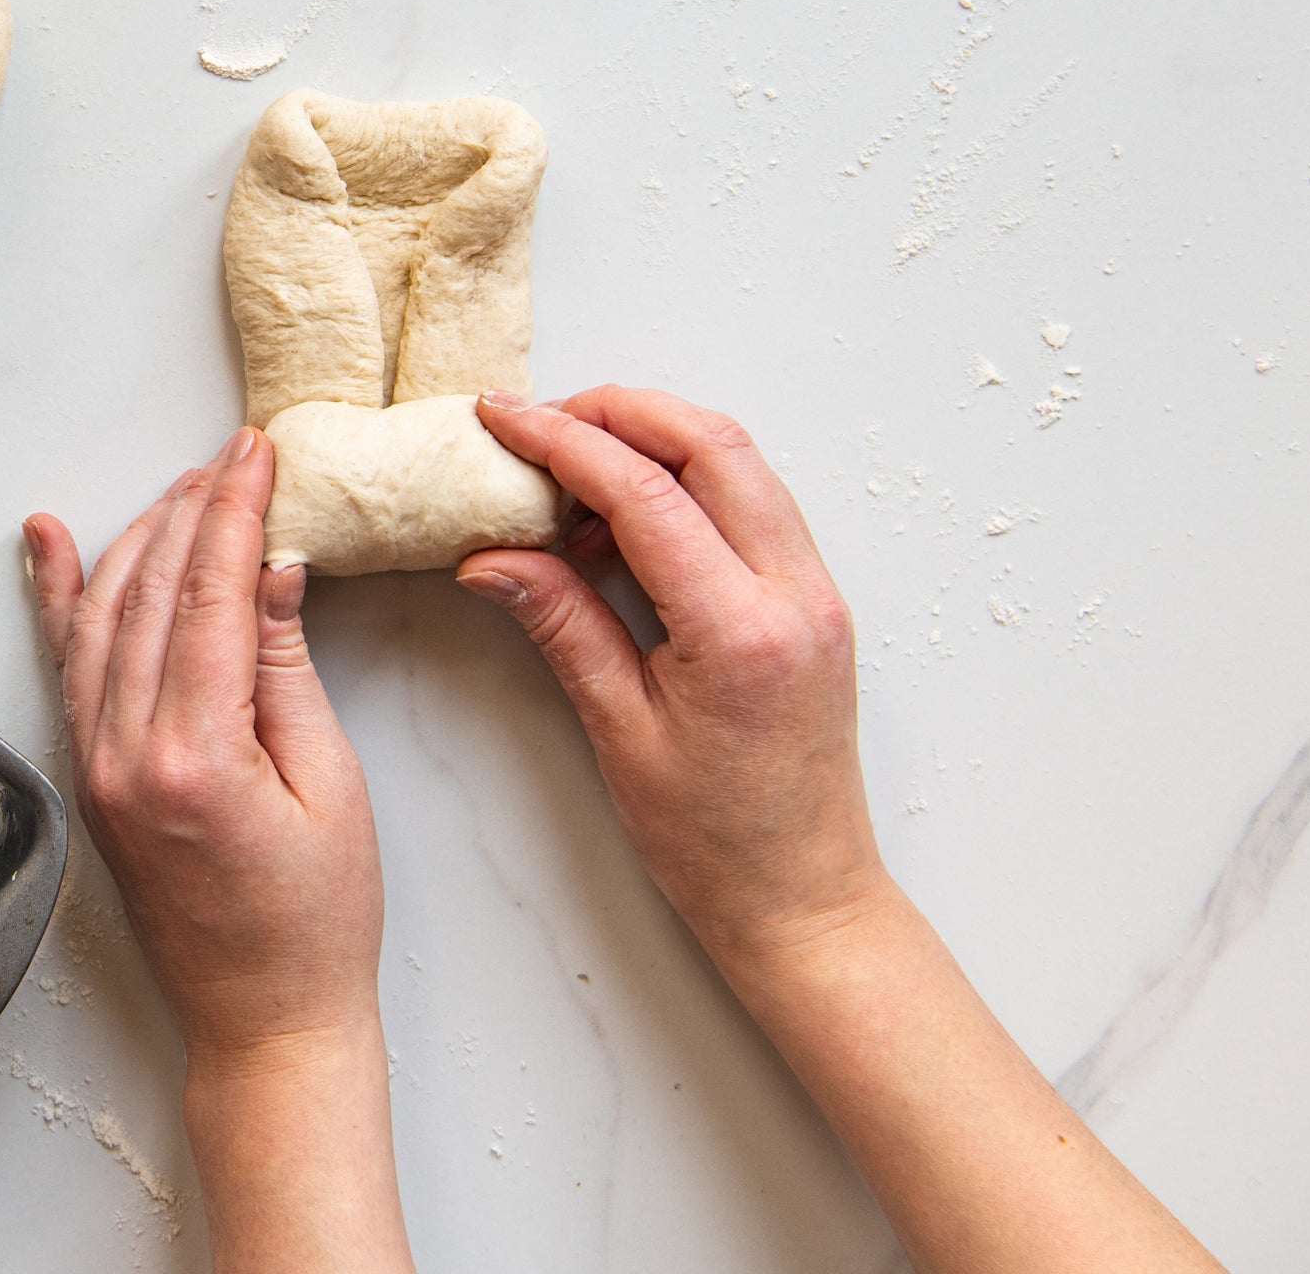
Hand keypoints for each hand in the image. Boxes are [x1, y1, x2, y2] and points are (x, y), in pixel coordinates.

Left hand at [23, 427, 379, 1067]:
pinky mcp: (89, 781)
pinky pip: (70, 668)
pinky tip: (51, 544)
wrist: (263, 1021)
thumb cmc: (314, 924)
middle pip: (150, 594)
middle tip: (232, 460)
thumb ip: (284, 671)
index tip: (255, 456)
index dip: (233, 513)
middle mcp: (125, 757)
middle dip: (191, 512)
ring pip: (102, 619)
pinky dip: (61, 599)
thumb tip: (268, 569)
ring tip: (181, 487)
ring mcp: (95, 769)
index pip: (209, 596)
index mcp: (193, 757)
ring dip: (140, 542)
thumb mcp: (330, 786)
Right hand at [461, 386, 1220, 1272]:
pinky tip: (620, 521)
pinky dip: (685, 486)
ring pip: (739, 463)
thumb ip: (563, 624)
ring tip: (568, 471)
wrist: (803, 898)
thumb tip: (493, 553)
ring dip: (654, 441)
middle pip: (711, 443)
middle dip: (618, 411)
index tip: (502, 419)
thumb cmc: (713, 842)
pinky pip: (752, 506)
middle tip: (537, 420)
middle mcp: (796, 594)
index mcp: (742, 631)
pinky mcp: (814, 602)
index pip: (645, 493)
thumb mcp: (620, 732)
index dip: (563, 442)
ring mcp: (817, 592)